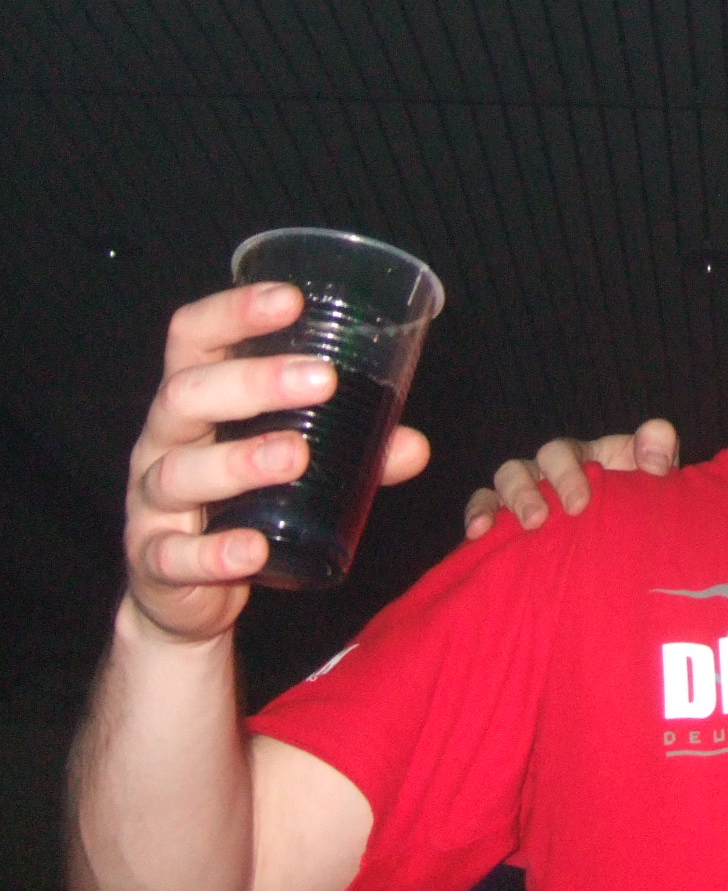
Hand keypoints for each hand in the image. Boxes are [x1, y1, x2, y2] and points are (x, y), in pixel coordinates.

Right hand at [124, 284, 429, 641]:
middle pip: (186, 394)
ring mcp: (152, 502)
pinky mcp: (155, 561)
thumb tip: (412, 444)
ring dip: (240, 461)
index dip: (234, 312)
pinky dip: (213, 553)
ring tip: (297, 456)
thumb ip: (352, 453)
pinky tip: (252, 550)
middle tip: (322, 379)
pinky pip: (175, 556)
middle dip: (253, 382)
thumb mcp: (293, 465)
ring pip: (179, 472)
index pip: (195, 338)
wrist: (182, 591)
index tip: (292, 300)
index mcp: (196, 402)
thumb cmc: (239, 501)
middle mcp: (164, 442)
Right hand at [464, 418, 678, 537]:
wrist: (629, 548)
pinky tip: (478, 533)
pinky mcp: (508, 521)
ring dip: (512, 499)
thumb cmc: (639, 506)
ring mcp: (527, 494)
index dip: (568, 472)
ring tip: (526, 525)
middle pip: (531, 465)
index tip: (580, 504)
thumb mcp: (655, 479)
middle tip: (546, 519)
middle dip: (536, 489)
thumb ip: (660, 454)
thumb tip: (655, 462)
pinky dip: (478, 514)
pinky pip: (484, 507)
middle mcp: (550, 473)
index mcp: (584, 459)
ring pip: (506, 479)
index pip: (565, 452)